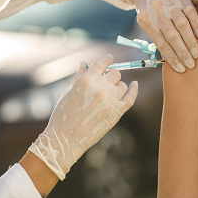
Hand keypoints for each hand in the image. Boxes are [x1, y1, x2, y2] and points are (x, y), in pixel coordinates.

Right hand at [28, 54, 137, 179]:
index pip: (103, 62)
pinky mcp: (117, 113)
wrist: (66, 138)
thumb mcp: (68, 91)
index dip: (107, 59)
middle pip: (115, 73)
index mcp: (86, 80)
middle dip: (110, 75)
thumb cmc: (63, 114)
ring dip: (118, 85)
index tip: (108, 59)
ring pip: (123, 85)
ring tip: (110, 91)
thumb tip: (85, 63)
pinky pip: (131, 97)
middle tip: (105, 81)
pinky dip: (134, 89)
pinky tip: (134, 85)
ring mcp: (110, 100)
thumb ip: (79, 76)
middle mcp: (100, 88)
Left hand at [121, 0, 197, 72]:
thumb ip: (157, 35)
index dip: (171, 57)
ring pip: (181, 24)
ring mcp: (168, 3)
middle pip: (171, 35)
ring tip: (197, 54)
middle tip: (191, 65)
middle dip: (182, 52)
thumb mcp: (146, 21)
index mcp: (146, 21)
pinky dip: (196, 24)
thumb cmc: (149, 9)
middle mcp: (157, 11)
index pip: (160, 43)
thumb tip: (171, 57)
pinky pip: (190, 11)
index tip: (181, 69)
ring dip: (190, 41)